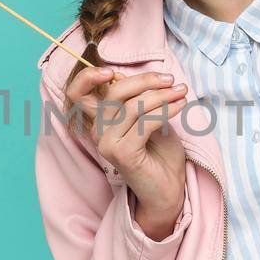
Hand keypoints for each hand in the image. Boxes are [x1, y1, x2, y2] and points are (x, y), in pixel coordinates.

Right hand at [63, 66, 189, 230]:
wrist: (169, 190)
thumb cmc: (160, 154)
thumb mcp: (148, 119)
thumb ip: (137, 99)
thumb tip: (133, 75)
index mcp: (100, 122)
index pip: (78, 94)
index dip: (87, 77)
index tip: (112, 69)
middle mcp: (98, 133)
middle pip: (113, 93)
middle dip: (144, 81)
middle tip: (170, 80)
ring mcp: (108, 144)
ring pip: (132, 107)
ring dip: (161, 96)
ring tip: (181, 93)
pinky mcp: (122, 154)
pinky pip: (144, 123)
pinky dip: (165, 111)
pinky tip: (180, 107)